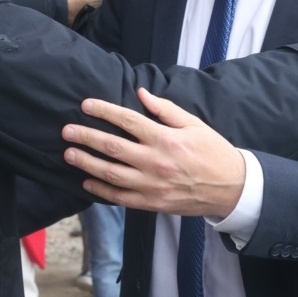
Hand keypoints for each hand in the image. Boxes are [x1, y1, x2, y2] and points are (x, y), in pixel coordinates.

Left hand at [62, 88, 245, 218]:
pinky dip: (101, 190)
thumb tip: (141, 93)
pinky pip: (120, 197)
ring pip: (111, 173)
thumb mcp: (194, 124)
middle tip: (66, 131)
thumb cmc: (213, 151)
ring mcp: (152, 185)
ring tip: (69, 154)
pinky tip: (87, 182)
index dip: (104, 111)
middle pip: (112, 147)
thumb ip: (165, 109)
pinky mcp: (152, 203)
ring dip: (87, 163)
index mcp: (166, 138)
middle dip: (86, 137)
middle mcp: (155, 161)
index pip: (127, 120)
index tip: (86, 105)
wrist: (231, 188)